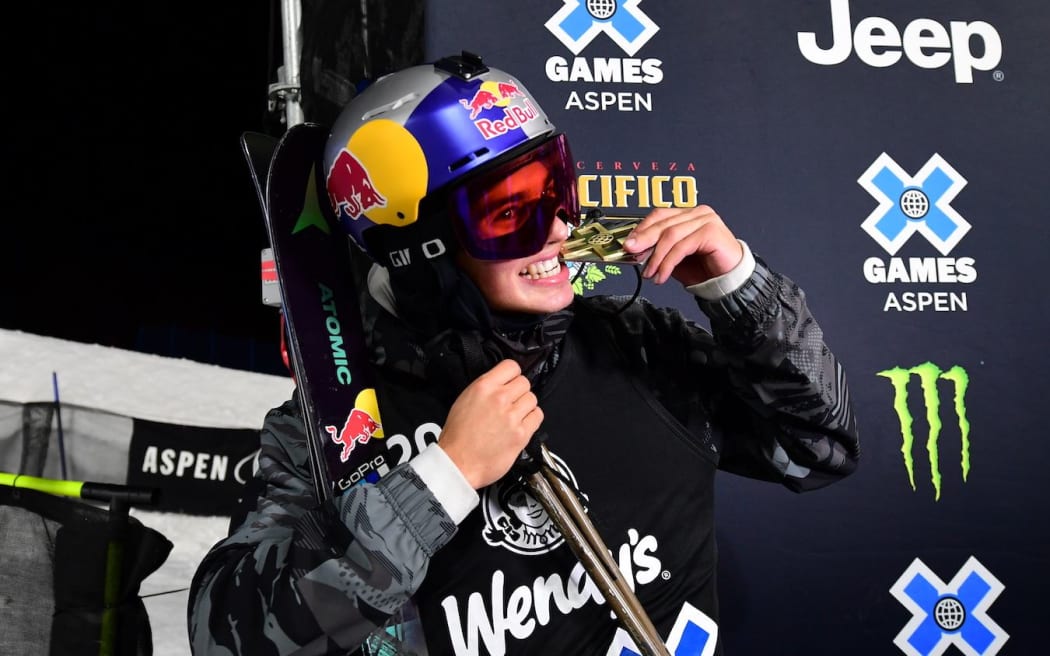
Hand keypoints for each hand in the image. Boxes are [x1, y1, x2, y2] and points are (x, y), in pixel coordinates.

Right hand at [438, 359, 542, 488]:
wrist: (458, 463)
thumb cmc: (457, 437)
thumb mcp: (464, 401)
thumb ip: (486, 389)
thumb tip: (502, 384)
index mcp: (483, 387)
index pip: (511, 366)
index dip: (512, 375)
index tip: (511, 383)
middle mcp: (499, 398)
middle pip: (525, 383)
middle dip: (519, 392)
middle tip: (511, 403)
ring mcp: (512, 416)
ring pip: (532, 399)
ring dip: (526, 407)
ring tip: (515, 417)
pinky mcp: (521, 434)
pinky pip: (537, 417)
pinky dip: (532, 420)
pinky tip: (521, 425)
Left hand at [623, 205, 742, 286]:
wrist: (729, 281)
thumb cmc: (704, 268)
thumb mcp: (674, 258)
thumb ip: (657, 250)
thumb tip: (635, 249)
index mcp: (688, 214)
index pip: (659, 214)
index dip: (642, 228)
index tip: (629, 244)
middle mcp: (698, 213)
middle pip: (663, 223)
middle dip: (643, 240)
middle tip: (631, 253)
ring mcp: (706, 220)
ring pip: (670, 235)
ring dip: (656, 257)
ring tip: (650, 273)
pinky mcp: (711, 232)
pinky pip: (682, 246)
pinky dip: (668, 263)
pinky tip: (662, 276)